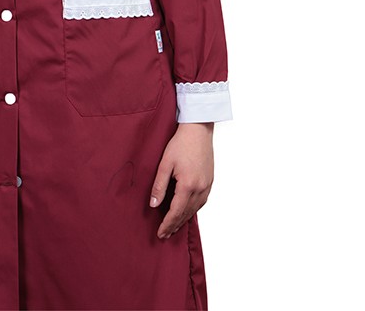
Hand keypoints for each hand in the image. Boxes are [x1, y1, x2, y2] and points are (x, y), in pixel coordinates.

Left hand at [149, 122, 213, 238]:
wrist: (198, 130)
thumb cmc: (180, 144)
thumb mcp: (165, 163)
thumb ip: (159, 185)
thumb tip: (154, 204)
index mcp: (188, 186)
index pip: (176, 212)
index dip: (167, 224)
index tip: (160, 233)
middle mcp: (200, 189)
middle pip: (186, 214)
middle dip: (174, 225)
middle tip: (165, 235)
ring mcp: (207, 186)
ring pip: (195, 210)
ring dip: (184, 220)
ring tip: (174, 227)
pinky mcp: (210, 181)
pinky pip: (201, 202)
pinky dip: (192, 210)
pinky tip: (187, 211)